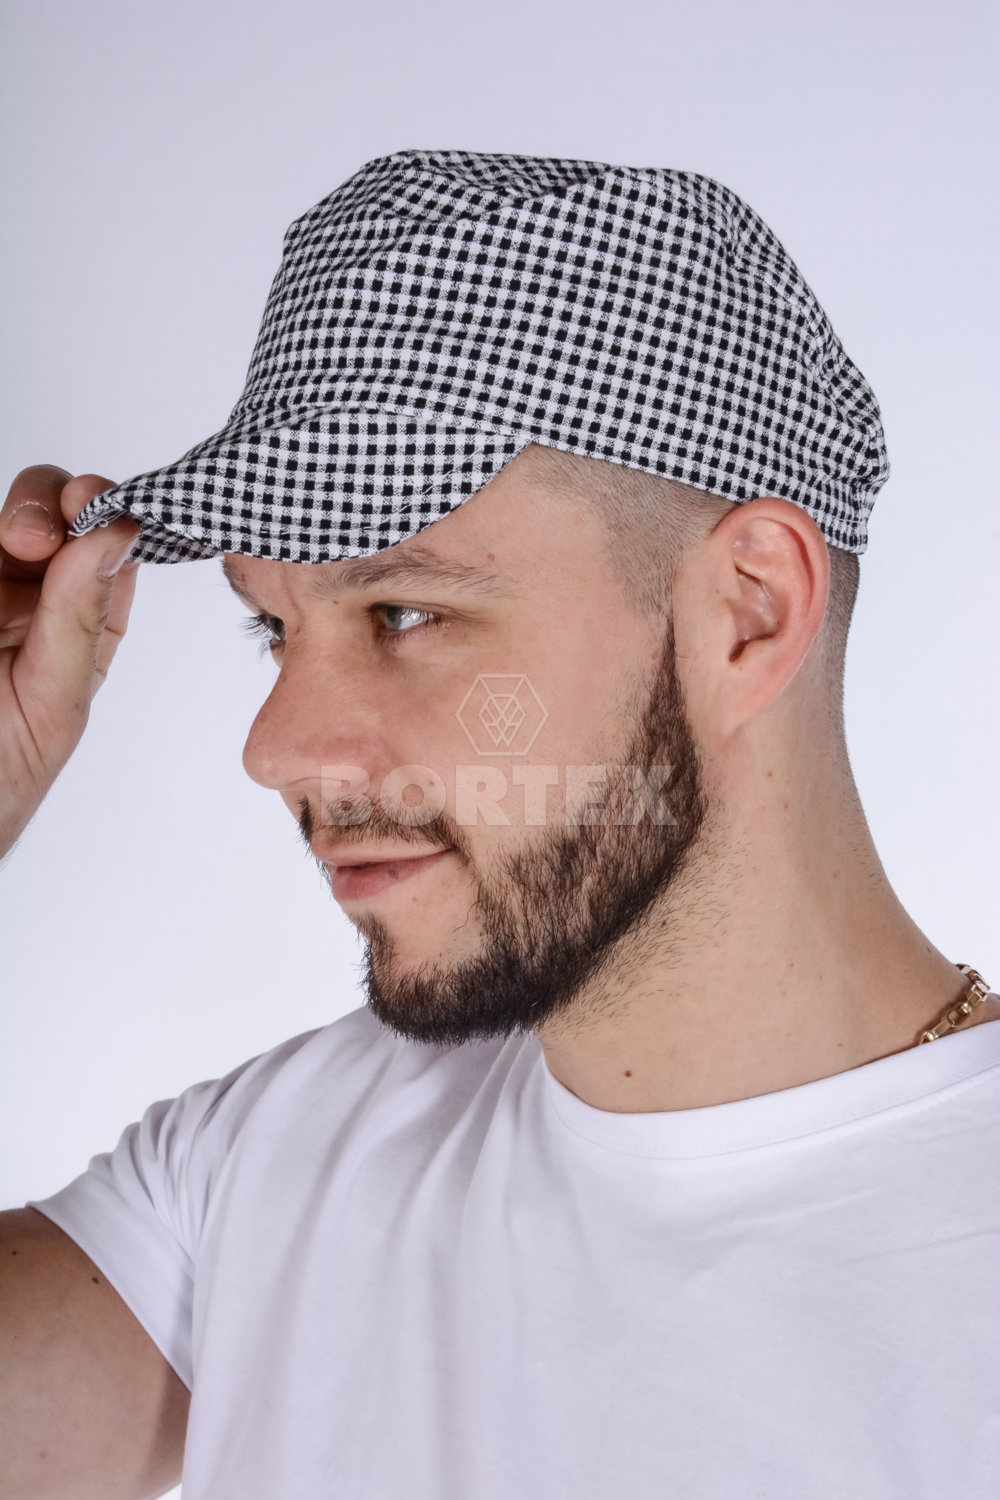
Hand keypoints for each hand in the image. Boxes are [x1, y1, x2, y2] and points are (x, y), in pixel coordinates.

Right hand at [0, 466, 139, 859]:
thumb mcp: (48, 705)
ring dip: (20, 512)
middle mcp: (27, 600)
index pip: (109, 548)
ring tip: (22, 540)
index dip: (112, 516)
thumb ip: (78, 619)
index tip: (102, 507)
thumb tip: (116, 536)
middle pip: (52, 514)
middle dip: (54, 502)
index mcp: (78, 628)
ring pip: (6, 522)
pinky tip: (4, 551)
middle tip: (42, 531)